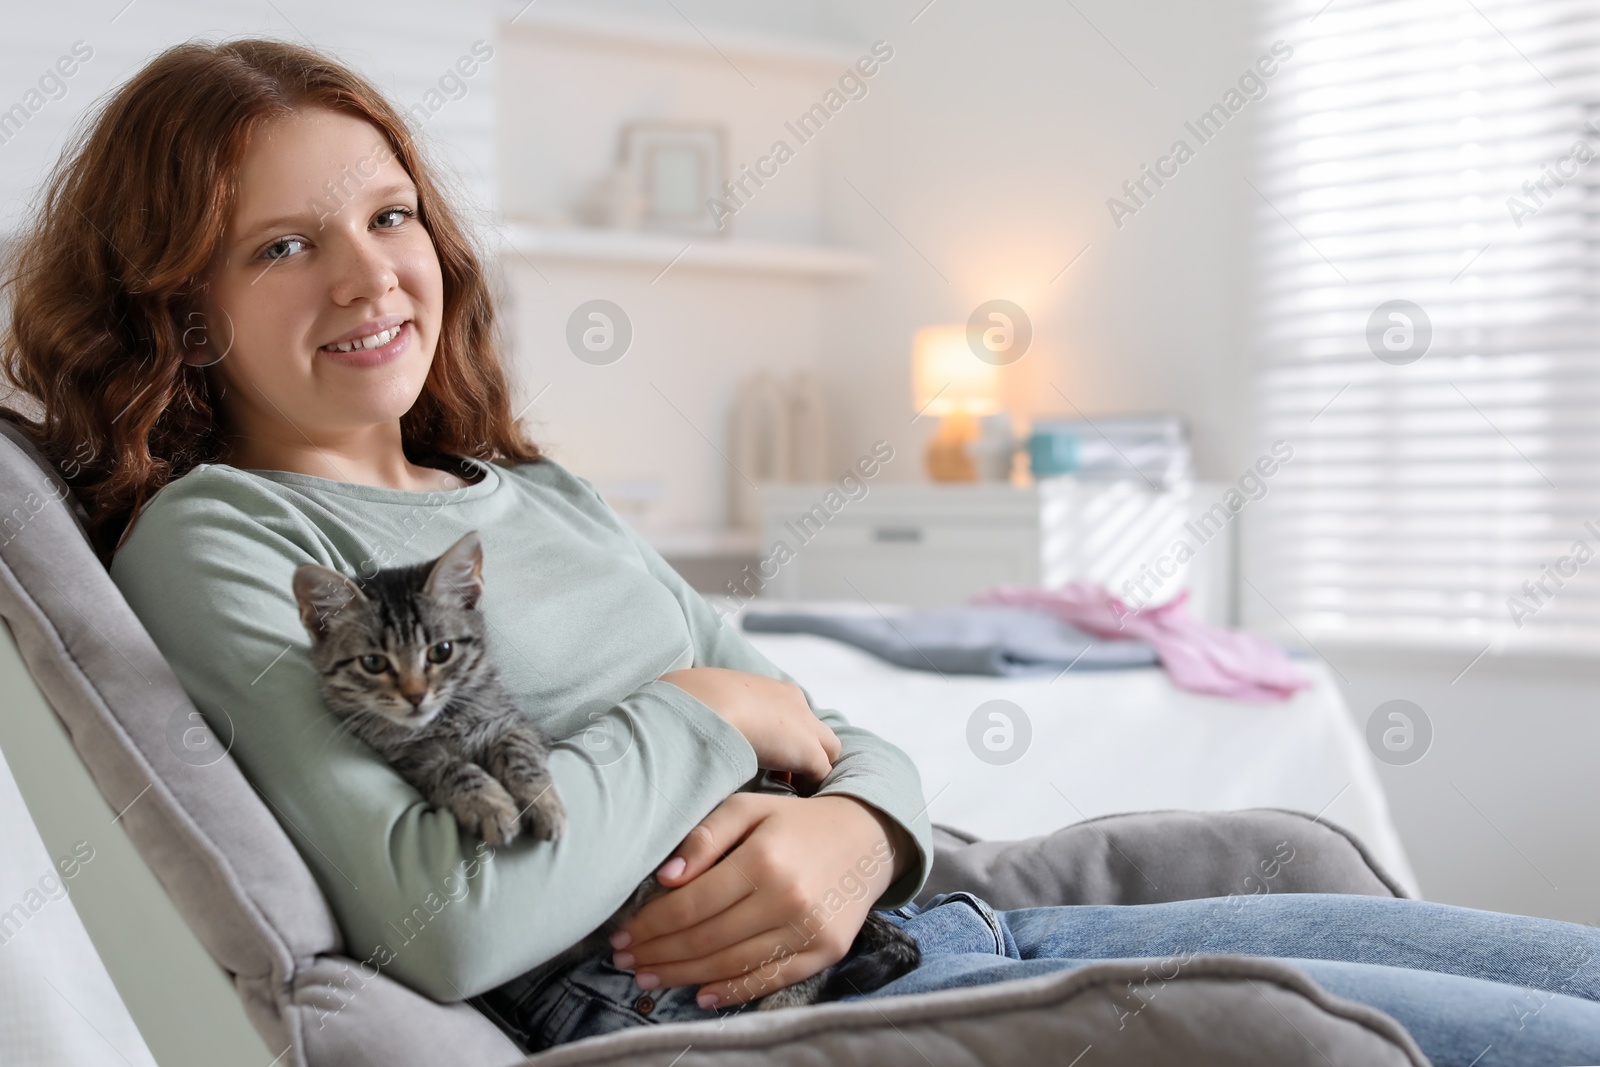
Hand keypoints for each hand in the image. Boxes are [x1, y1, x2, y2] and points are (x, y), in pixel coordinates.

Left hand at [607, 791, 908, 1009]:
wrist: (867, 839)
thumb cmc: (795, 822)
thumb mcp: (749, 809)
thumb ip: (705, 836)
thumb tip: (665, 878)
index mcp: (762, 859)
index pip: (690, 904)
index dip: (650, 924)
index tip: (621, 934)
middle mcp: (786, 898)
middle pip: (705, 939)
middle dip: (658, 953)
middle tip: (626, 960)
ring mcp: (808, 930)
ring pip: (730, 965)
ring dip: (683, 976)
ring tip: (649, 977)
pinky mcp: (825, 952)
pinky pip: (768, 980)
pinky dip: (730, 992)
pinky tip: (699, 994)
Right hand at [658, 667, 840, 782]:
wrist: (704, 706)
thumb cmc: (690, 702)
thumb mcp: (700, 702)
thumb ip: (708, 714)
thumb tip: (689, 728)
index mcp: (768, 688)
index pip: (790, 713)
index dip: (782, 737)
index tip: (766, 756)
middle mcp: (793, 701)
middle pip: (816, 730)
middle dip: (804, 753)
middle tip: (783, 778)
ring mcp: (805, 726)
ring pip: (826, 752)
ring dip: (809, 771)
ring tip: (790, 795)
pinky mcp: (809, 752)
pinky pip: (821, 775)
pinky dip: (807, 788)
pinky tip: (790, 802)